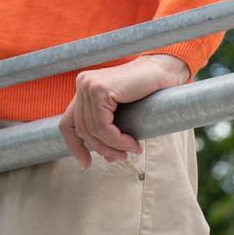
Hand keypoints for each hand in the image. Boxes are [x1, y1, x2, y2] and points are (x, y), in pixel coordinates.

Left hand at [57, 54, 189, 167]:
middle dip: (101, 149)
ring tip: (132, 150)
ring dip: (113, 146)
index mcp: (84, 89)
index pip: (68, 123)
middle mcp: (82, 85)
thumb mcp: (121, 113)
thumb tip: (105, 157)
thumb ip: (108, 128)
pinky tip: (131, 143)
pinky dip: (117, 140)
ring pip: (93, 130)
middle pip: (81, 129)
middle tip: (120, 157)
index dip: (74, 146)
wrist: (165, 71)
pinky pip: (102, 126)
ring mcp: (88, 85)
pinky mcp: (99, 89)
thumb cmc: (148, 92)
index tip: (86, 164)